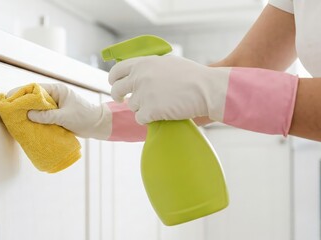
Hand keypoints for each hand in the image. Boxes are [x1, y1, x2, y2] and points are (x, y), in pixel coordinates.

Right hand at [9, 83, 111, 139]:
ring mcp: (55, 105)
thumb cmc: (84, 117)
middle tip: (8, 109)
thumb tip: (29, 114)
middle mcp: (55, 96)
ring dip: (28, 112)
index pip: (36, 88)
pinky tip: (26, 124)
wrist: (98, 125)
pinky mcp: (56, 114)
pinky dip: (35, 119)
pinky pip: (42, 115)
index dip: (22, 92)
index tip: (9, 98)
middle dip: (22, 103)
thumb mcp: (65, 117)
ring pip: (37, 107)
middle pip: (34, 97)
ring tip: (13, 117)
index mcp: (57, 90)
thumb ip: (48, 116)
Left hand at [108, 55, 298, 134]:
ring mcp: (143, 94)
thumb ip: (148, 67)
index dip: (113, 79)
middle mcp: (139, 77)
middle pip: (117, 90)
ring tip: (159, 105)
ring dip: (141, 107)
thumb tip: (135, 73)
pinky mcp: (150, 111)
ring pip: (131, 106)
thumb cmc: (192, 76)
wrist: (207, 89)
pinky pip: (140, 119)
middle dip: (118, 96)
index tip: (115, 85)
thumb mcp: (167, 62)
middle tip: (123, 100)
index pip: (116, 71)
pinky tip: (161, 114)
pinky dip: (148, 119)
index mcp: (142, 63)